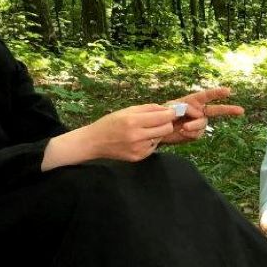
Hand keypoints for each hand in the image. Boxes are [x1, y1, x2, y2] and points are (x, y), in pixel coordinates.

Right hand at [42, 104, 176, 169]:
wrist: (94, 142)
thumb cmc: (110, 123)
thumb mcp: (127, 110)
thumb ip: (148, 108)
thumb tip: (166, 108)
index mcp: (133, 121)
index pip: (163, 118)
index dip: (171, 113)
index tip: (172, 111)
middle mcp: (137, 136)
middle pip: (167, 129)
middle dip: (166, 123)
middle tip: (160, 120)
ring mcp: (138, 149)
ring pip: (160, 138)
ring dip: (157, 132)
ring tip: (145, 129)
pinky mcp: (138, 157)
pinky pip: (153, 147)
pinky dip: (150, 141)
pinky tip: (139, 139)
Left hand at [161, 87, 244, 144]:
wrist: (158, 130)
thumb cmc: (163, 114)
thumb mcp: (172, 107)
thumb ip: (187, 109)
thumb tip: (200, 116)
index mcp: (194, 101)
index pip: (208, 95)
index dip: (218, 93)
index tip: (228, 91)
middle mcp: (200, 111)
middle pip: (217, 110)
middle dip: (229, 110)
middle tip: (241, 111)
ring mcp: (199, 123)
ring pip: (203, 124)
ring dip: (194, 125)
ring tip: (183, 127)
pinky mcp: (196, 134)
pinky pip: (198, 134)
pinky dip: (190, 133)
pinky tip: (182, 132)